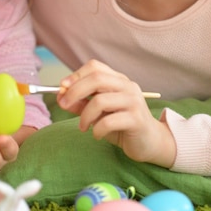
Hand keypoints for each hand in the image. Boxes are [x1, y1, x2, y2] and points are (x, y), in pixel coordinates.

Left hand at [58, 59, 175, 167]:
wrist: (150, 143)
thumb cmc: (122, 125)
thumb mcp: (98, 113)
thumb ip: (81, 104)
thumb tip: (60, 97)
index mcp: (118, 80)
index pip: (95, 67)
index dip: (76, 75)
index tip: (62, 87)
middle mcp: (128, 86)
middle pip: (96, 79)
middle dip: (75, 91)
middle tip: (63, 105)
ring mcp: (134, 102)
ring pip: (100, 100)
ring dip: (85, 115)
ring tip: (83, 126)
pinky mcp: (137, 119)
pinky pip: (109, 121)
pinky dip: (97, 129)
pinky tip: (97, 135)